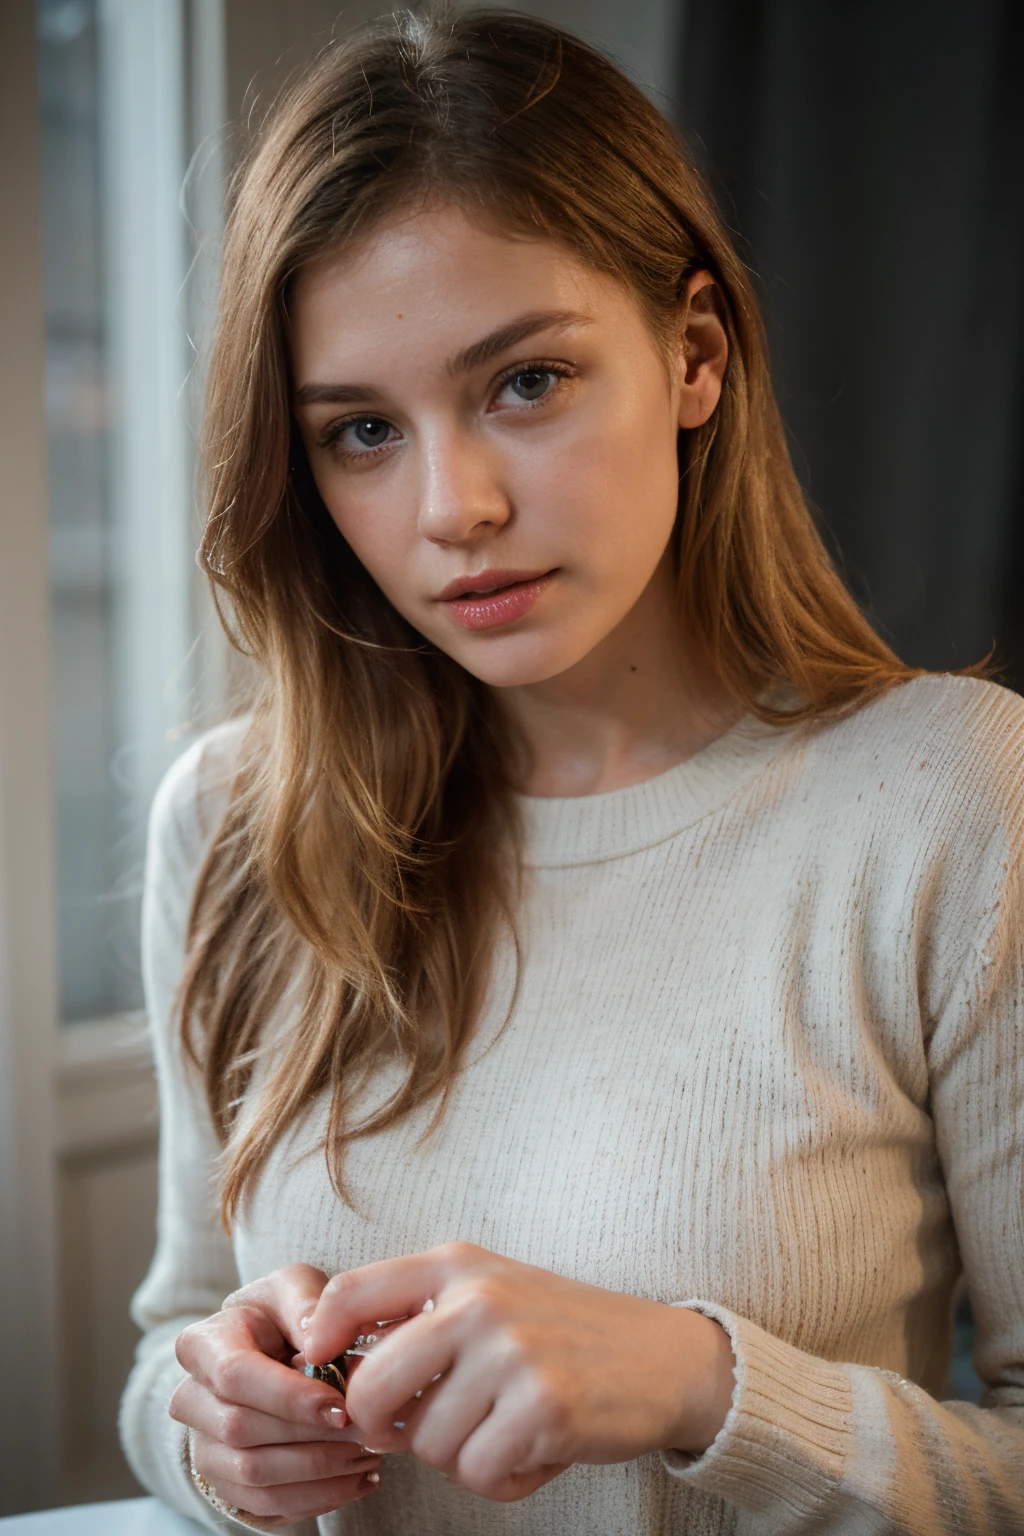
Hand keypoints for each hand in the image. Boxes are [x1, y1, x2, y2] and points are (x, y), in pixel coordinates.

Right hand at [170, 1264, 381, 1521]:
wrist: (268, 1351)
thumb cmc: (284, 1315)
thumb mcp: (294, 1286)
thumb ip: (305, 1302)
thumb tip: (316, 1339)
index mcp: (201, 1345)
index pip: (235, 1377)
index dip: (288, 1397)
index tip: (341, 1406)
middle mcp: (190, 1401)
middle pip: (242, 1431)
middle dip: (311, 1436)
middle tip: (368, 1431)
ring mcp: (204, 1448)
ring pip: (255, 1475)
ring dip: (320, 1472)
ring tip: (371, 1454)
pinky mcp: (225, 1485)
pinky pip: (266, 1506)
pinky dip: (318, 1499)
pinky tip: (359, 1479)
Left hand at [303, 1243, 735, 1502]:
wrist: (664, 1357)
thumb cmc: (562, 1333)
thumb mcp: (491, 1294)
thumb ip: (421, 1318)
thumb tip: (341, 1375)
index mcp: (458, 1266)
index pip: (351, 1292)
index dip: (319, 1337)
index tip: (318, 1369)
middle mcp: (479, 1299)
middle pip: (372, 1388)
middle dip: (385, 1428)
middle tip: (418, 1431)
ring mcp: (513, 1352)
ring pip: (428, 1444)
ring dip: (460, 1455)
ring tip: (505, 1428)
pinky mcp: (545, 1408)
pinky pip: (479, 1473)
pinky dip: (502, 1478)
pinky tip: (534, 1449)